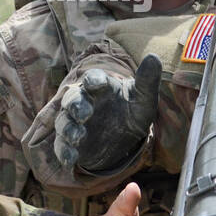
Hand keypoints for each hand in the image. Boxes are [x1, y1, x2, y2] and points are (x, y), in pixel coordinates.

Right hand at [54, 53, 161, 171]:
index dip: (93, 80)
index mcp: (100, 86)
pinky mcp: (70, 143)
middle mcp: (83, 102)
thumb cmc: (132, 111)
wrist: (125, 139)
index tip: (97, 83)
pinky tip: (71, 159)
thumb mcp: (144, 100)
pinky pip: (62, 146)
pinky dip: (64, 152)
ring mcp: (74, 122)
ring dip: (68, 129)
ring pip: (64, 122)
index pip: (93, 78)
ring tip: (78, 137)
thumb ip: (147, 81)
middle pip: (72, 99)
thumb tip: (153, 57)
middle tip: (84, 113)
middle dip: (75, 105)